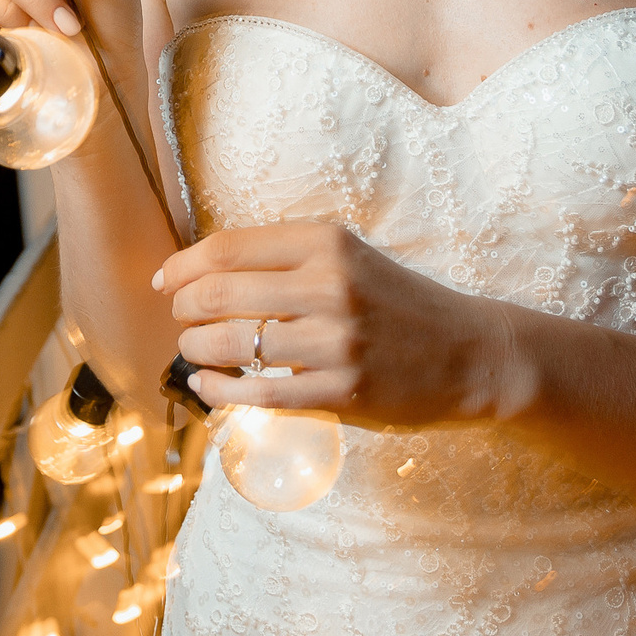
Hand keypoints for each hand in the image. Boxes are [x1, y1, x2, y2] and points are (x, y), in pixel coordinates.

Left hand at [161, 223, 524, 425]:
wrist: (469, 352)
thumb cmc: (397, 302)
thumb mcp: (348, 257)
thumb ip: (284, 258)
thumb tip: (201, 271)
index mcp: (326, 243)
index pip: (228, 248)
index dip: (182, 265)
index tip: (165, 281)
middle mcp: (329, 285)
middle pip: (219, 293)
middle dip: (183, 308)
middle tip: (179, 318)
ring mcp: (336, 341)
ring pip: (231, 345)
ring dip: (196, 350)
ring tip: (194, 351)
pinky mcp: (342, 390)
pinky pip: (258, 393)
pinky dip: (219, 392)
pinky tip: (208, 387)